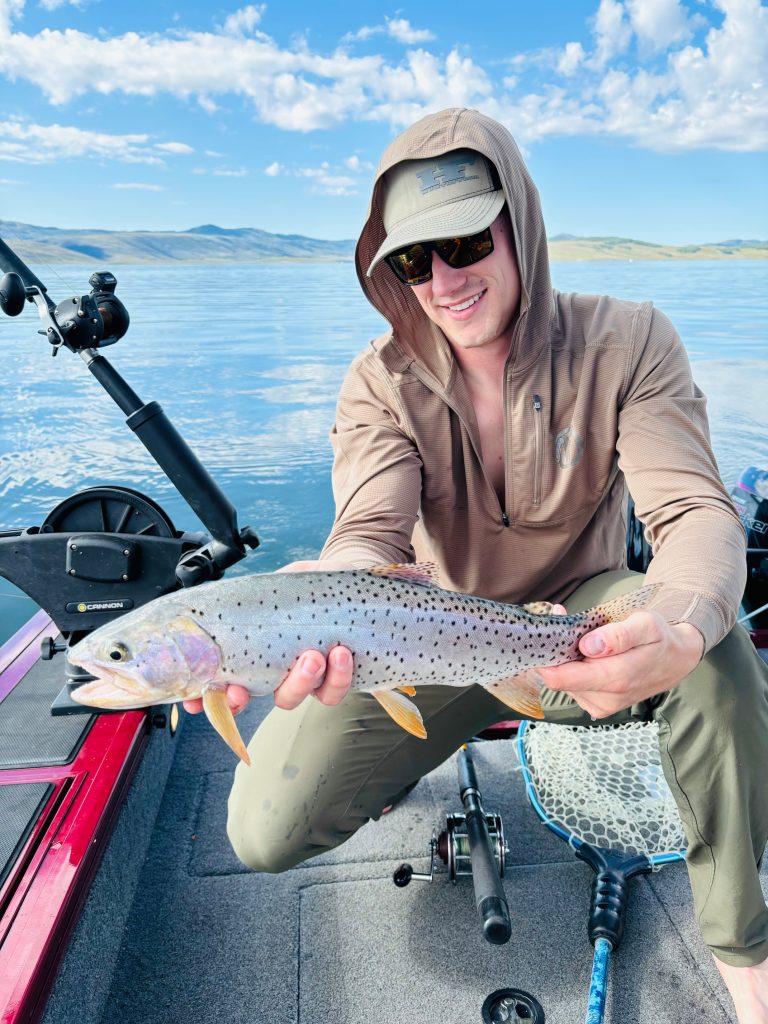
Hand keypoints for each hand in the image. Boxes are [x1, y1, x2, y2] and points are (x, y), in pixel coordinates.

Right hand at [182, 558, 354, 715]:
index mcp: (252, 652)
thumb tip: (228, 603)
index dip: (204, 697)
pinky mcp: (333, 680)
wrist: (351, 585)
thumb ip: (253, 596)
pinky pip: (331, 692)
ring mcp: (302, 679)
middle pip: (246, 698)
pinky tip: (341, 653)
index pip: (220, 681)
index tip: (192, 702)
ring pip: (290, 698)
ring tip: (313, 656)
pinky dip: (337, 677)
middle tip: (243, 688)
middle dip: (241, 699)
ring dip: (299, 682)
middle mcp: (273, 671)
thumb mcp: (276, 585)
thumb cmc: (308, 588)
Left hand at [537, 610, 704, 718]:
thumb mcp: (646, 625)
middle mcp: (606, 698)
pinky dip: (572, 668)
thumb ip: (618, 636)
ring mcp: (601, 705)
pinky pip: (572, 687)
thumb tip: (588, 646)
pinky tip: (585, 654)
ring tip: (580, 637)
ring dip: (564, 659)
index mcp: (616, 679)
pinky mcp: (597, 705)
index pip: (560, 678)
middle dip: (555, 652)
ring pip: (563, 682)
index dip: (546, 656)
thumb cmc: (659, 638)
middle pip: (557, 679)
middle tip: (563, 625)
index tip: (546, 634)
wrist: (676, 660)